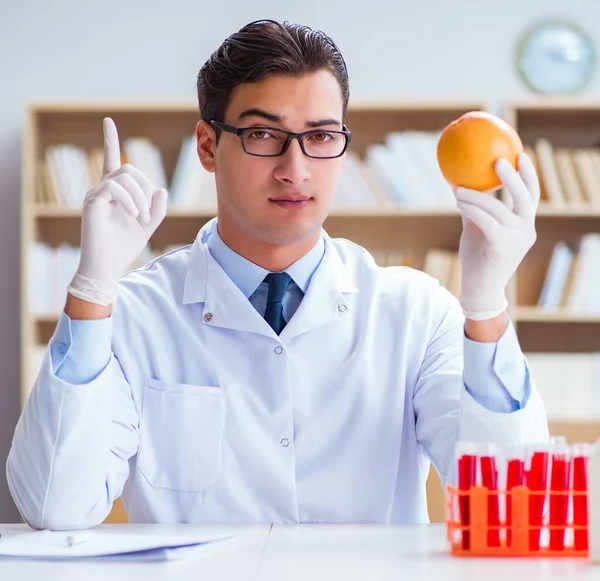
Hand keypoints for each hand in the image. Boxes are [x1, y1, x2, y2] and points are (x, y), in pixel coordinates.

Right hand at [67, 118, 167, 305]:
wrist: (107, 267)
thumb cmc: (124, 247)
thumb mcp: (148, 225)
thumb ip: (156, 208)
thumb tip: (160, 189)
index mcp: (114, 192)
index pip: (111, 161)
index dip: (109, 140)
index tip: (108, 120)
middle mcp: (102, 189)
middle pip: (129, 169)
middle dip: (145, 188)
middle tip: (147, 215)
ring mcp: (95, 194)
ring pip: (124, 176)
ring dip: (141, 197)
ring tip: (141, 218)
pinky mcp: (92, 202)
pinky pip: (115, 187)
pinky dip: (131, 201)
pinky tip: (133, 217)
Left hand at [455, 153, 539, 320]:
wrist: (479, 288)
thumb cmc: (478, 257)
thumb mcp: (477, 228)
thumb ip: (475, 208)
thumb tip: (458, 182)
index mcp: (524, 224)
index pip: (531, 195)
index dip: (528, 174)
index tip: (520, 153)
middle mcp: (525, 230)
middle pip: (525, 197)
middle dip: (514, 176)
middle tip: (498, 160)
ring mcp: (516, 240)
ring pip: (499, 209)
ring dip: (477, 196)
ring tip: (458, 189)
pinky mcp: (502, 248)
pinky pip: (487, 222)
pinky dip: (472, 209)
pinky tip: (458, 201)